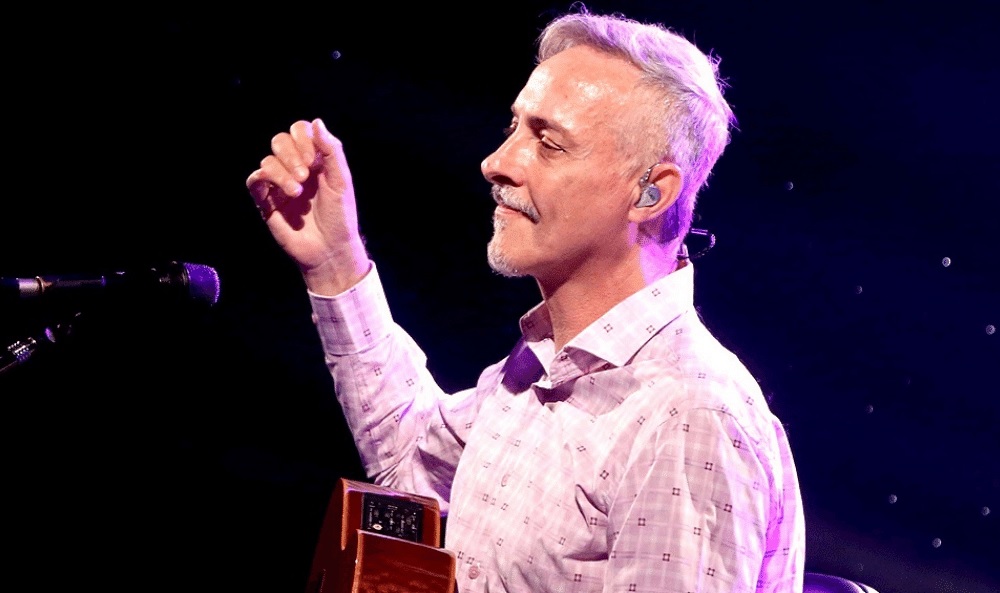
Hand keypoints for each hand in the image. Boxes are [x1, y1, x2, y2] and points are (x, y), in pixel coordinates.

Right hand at [246, 118, 369, 294]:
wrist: (330, 249)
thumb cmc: (340, 217)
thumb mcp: (341, 180)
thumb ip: (331, 150)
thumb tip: (316, 122)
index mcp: (315, 160)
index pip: (300, 131)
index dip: (304, 139)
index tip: (313, 160)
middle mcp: (296, 168)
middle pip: (280, 140)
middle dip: (291, 153)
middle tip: (305, 175)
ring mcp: (279, 184)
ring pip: (268, 160)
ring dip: (282, 172)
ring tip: (297, 192)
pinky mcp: (266, 201)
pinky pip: (255, 180)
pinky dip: (265, 179)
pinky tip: (285, 192)